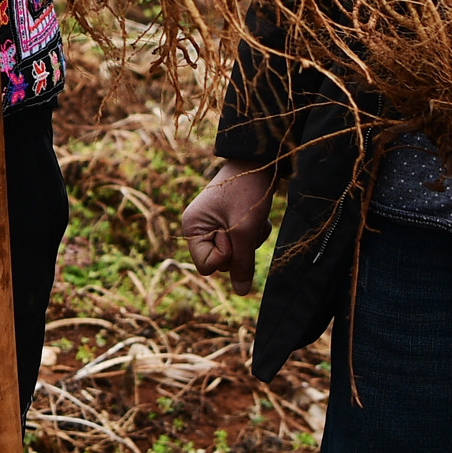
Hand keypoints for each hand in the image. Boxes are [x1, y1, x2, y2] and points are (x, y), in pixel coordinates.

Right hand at [181, 160, 278, 295]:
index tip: (233, 234)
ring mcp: (214, 225)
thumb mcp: (245, 230)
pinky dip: (253, 233)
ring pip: (235, 254)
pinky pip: (243, 243)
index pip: (206, 266)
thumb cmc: (247, 191)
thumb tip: (241, 292)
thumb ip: (243, 264)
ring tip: (252, 217)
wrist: (259, 160)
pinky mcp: (228, 222)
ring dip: (249, 240)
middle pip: (222, 262)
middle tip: (244, 223)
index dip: (225, 256)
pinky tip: (256, 216)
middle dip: (239, 248)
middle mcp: (199, 228)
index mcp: (192, 228)